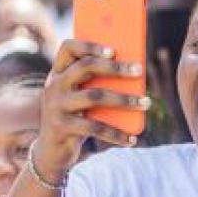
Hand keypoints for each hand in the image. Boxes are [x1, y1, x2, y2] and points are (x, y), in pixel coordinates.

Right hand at [31, 38, 147, 180]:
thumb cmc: (75, 118)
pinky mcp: (62, 127)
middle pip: (85, 67)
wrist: (51, 151)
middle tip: (139, 71)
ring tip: (145, 103)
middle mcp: (54, 85)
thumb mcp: (81, 98)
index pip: (68, 48)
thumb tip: (135, 77)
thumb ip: (97, 84)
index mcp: (59, 73)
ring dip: (124, 100)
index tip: (114, 50)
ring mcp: (56, 106)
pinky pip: (95, 127)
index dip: (90, 45)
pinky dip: (116, 134)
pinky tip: (132, 139)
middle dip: (115, 67)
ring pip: (94, 96)